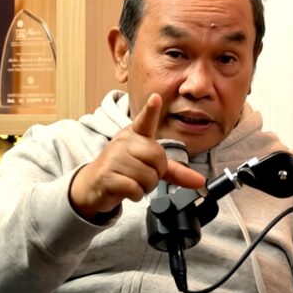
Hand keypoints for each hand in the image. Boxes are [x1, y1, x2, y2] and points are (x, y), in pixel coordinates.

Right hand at [69, 93, 205, 220]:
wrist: (92, 185)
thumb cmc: (123, 171)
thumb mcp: (148, 166)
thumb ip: (175, 171)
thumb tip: (200, 181)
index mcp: (134, 135)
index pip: (145, 121)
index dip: (151, 110)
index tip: (156, 98)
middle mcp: (124, 142)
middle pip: (158, 158)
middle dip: (155, 174)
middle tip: (140, 175)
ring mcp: (114, 158)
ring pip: (148, 177)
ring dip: (144, 187)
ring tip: (131, 181)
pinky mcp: (108, 175)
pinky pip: (135, 189)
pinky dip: (135, 195)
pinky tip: (125, 189)